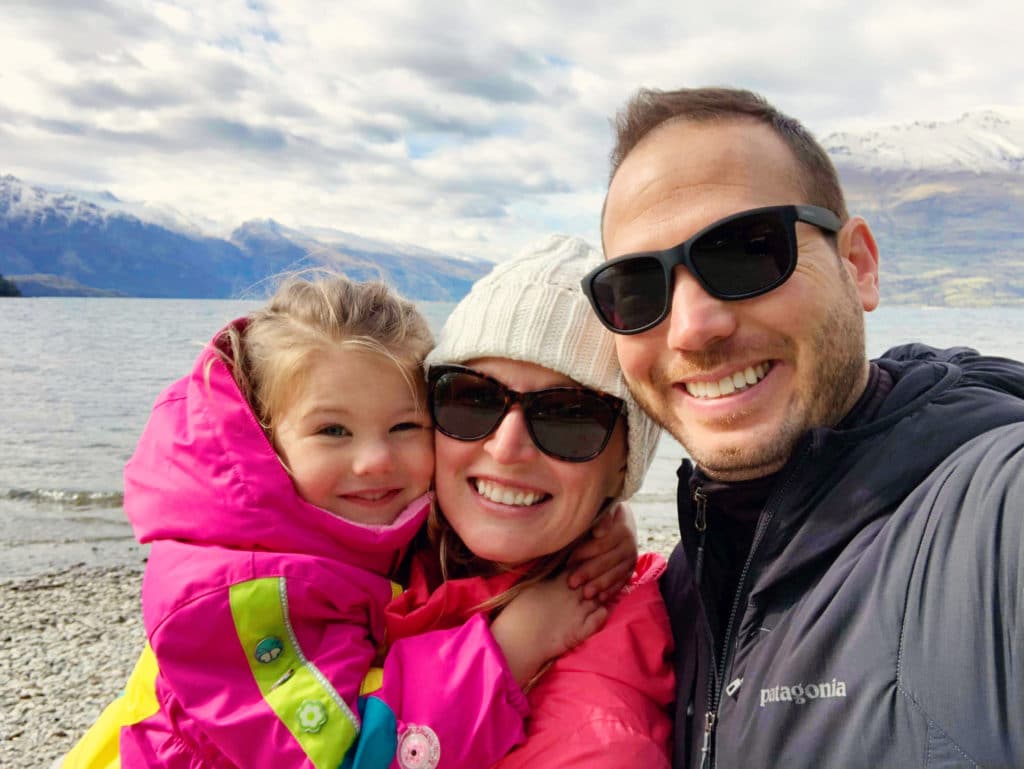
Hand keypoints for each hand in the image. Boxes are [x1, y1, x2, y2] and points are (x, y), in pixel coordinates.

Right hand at [491, 577, 607, 687]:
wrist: (519, 639)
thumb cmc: (519, 613)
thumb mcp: (531, 587)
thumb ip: (548, 578)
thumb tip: (554, 570)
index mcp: (559, 583)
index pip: (581, 566)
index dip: (585, 567)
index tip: (586, 569)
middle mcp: (572, 595)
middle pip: (594, 581)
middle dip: (597, 580)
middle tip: (596, 583)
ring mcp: (578, 612)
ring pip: (600, 597)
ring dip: (602, 596)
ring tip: (600, 597)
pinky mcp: (581, 630)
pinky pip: (601, 617)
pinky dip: (603, 613)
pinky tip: (599, 613)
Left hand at [566, 502, 637, 600]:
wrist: (622, 518)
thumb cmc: (605, 513)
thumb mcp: (604, 508)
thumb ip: (602, 517)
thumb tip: (598, 532)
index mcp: (622, 529)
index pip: (601, 544)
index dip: (584, 553)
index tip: (568, 561)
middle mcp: (630, 545)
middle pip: (607, 562)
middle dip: (588, 573)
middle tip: (571, 583)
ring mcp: (631, 559)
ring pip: (615, 574)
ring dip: (600, 585)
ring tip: (585, 594)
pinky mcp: (631, 569)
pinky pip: (622, 582)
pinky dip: (611, 591)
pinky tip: (600, 599)